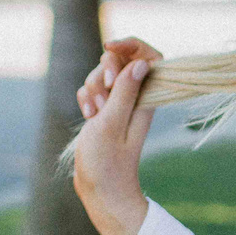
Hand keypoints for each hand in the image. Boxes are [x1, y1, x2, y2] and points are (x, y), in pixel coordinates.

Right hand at [72, 39, 161, 234]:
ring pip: (103, 75)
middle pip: (120, 61)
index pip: (149, 55)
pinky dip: (86, 97)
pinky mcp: (107, 111)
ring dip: (92, 88)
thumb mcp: (111, 122)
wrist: (101, 190)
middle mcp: (138, 97)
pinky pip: (94, 90)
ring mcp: (122, 103)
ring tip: (93, 114)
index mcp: (146, 97)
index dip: (131, 44)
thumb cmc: (107, 162)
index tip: (109, 47)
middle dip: (103, 71)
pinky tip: (87, 115)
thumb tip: (142, 64)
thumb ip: (125, 91)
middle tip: (102, 98)